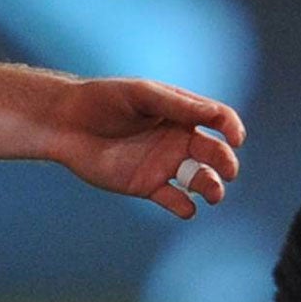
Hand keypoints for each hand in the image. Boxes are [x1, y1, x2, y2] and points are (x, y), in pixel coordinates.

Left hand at [48, 78, 245, 217]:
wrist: (66, 125)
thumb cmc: (103, 100)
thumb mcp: (142, 94)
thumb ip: (177, 104)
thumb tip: (215, 115)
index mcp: (181, 112)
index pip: (218, 119)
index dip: (231, 128)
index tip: (234, 137)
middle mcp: (178, 138)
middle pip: (214, 152)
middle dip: (226, 162)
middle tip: (227, 170)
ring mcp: (164, 163)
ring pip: (200, 179)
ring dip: (212, 187)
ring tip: (214, 194)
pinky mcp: (147, 185)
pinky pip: (174, 200)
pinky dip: (184, 207)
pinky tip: (185, 208)